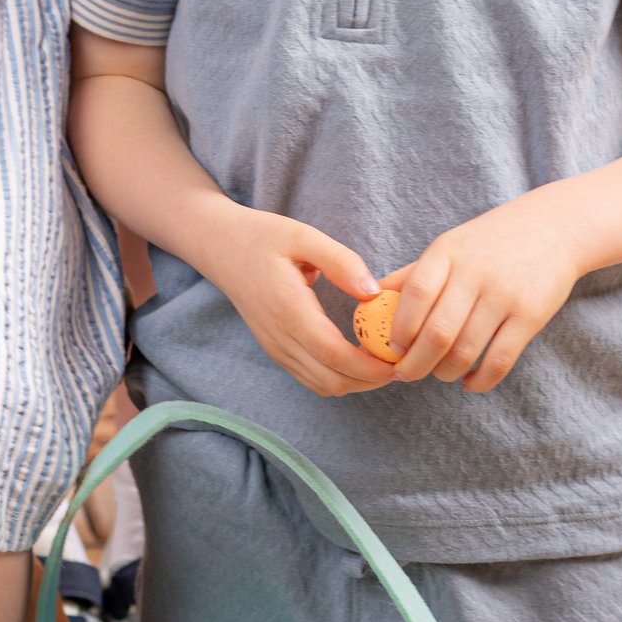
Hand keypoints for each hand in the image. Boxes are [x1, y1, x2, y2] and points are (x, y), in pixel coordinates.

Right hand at [195, 201, 396, 401]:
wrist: (220, 248)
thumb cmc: (262, 237)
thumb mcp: (302, 235)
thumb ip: (341, 262)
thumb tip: (374, 293)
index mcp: (288, 309)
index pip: (333, 354)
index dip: (370, 366)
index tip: (400, 359)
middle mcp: (279, 337)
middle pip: (332, 380)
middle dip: (371, 380)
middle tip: (402, 361)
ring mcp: (276, 349)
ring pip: (324, 385)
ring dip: (358, 382)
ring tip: (386, 361)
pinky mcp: (276, 351)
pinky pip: (312, 378)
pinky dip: (340, 377)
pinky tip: (360, 358)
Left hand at [366, 192, 581, 396]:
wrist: (553, 228)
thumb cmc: (489, 242)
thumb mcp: (450, 246)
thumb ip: (414, 275)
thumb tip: (370, 302)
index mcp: (448, 253)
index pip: (415, 294)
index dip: (398, 328)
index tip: (390, 348)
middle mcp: (475, 273)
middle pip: (437, 332)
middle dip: (415, 363)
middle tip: (405, 375)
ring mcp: (505, 295)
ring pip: (466, 351)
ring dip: (445, 372)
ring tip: (439, 374)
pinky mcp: (530, 316)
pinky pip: (500, 360)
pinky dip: (480, 380)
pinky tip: (469, 382)